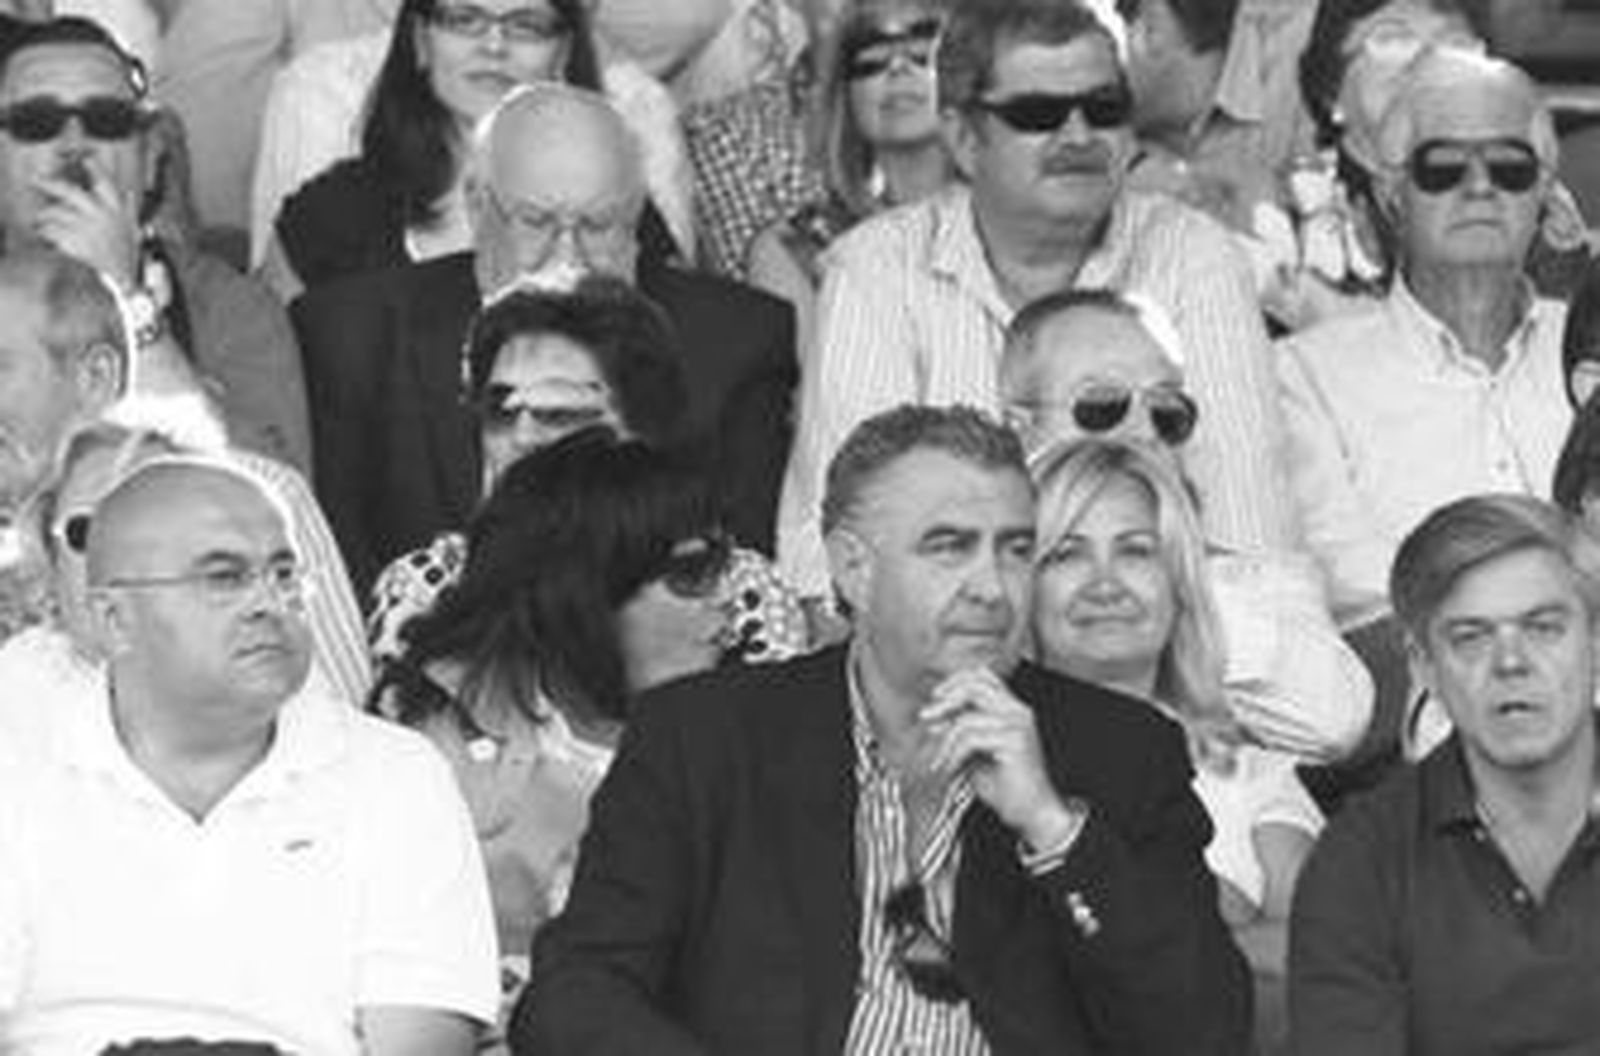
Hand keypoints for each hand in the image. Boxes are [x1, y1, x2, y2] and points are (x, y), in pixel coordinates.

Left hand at [30, 157, 141, 285]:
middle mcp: (101, 215)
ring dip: (46, 215)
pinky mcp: (77, 243)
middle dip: (50, 184)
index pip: (102, 179)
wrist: (127, 275)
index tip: (82, 157)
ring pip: (55, 213)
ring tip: (43, 219)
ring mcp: (88, 229)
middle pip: (69, 192)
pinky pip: (52, 232)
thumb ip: (128, 208)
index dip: (90, 165)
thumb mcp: (132, 226)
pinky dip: (47, 232)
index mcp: (116, 207)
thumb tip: (130, 193)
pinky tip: (47, 234)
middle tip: (37, 180)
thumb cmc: (127, 249)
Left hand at [923, 666, 1077, 849]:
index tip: (934, 699)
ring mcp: (1018, 725)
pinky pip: (971, 739)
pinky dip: (954, 755)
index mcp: (1011, 709)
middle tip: (926, 716)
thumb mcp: (975, 754)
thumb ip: (959, 734)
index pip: (981, 676)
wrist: (1033, 813)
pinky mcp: (1015, 742)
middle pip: (974, 685)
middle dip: (945, 699)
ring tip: (940, 761)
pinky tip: (950, 770)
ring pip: (967, 718)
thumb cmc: (1007, 787)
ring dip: (946, 741)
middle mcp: (1018, 711)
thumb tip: (934, 720)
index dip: (954, 682)